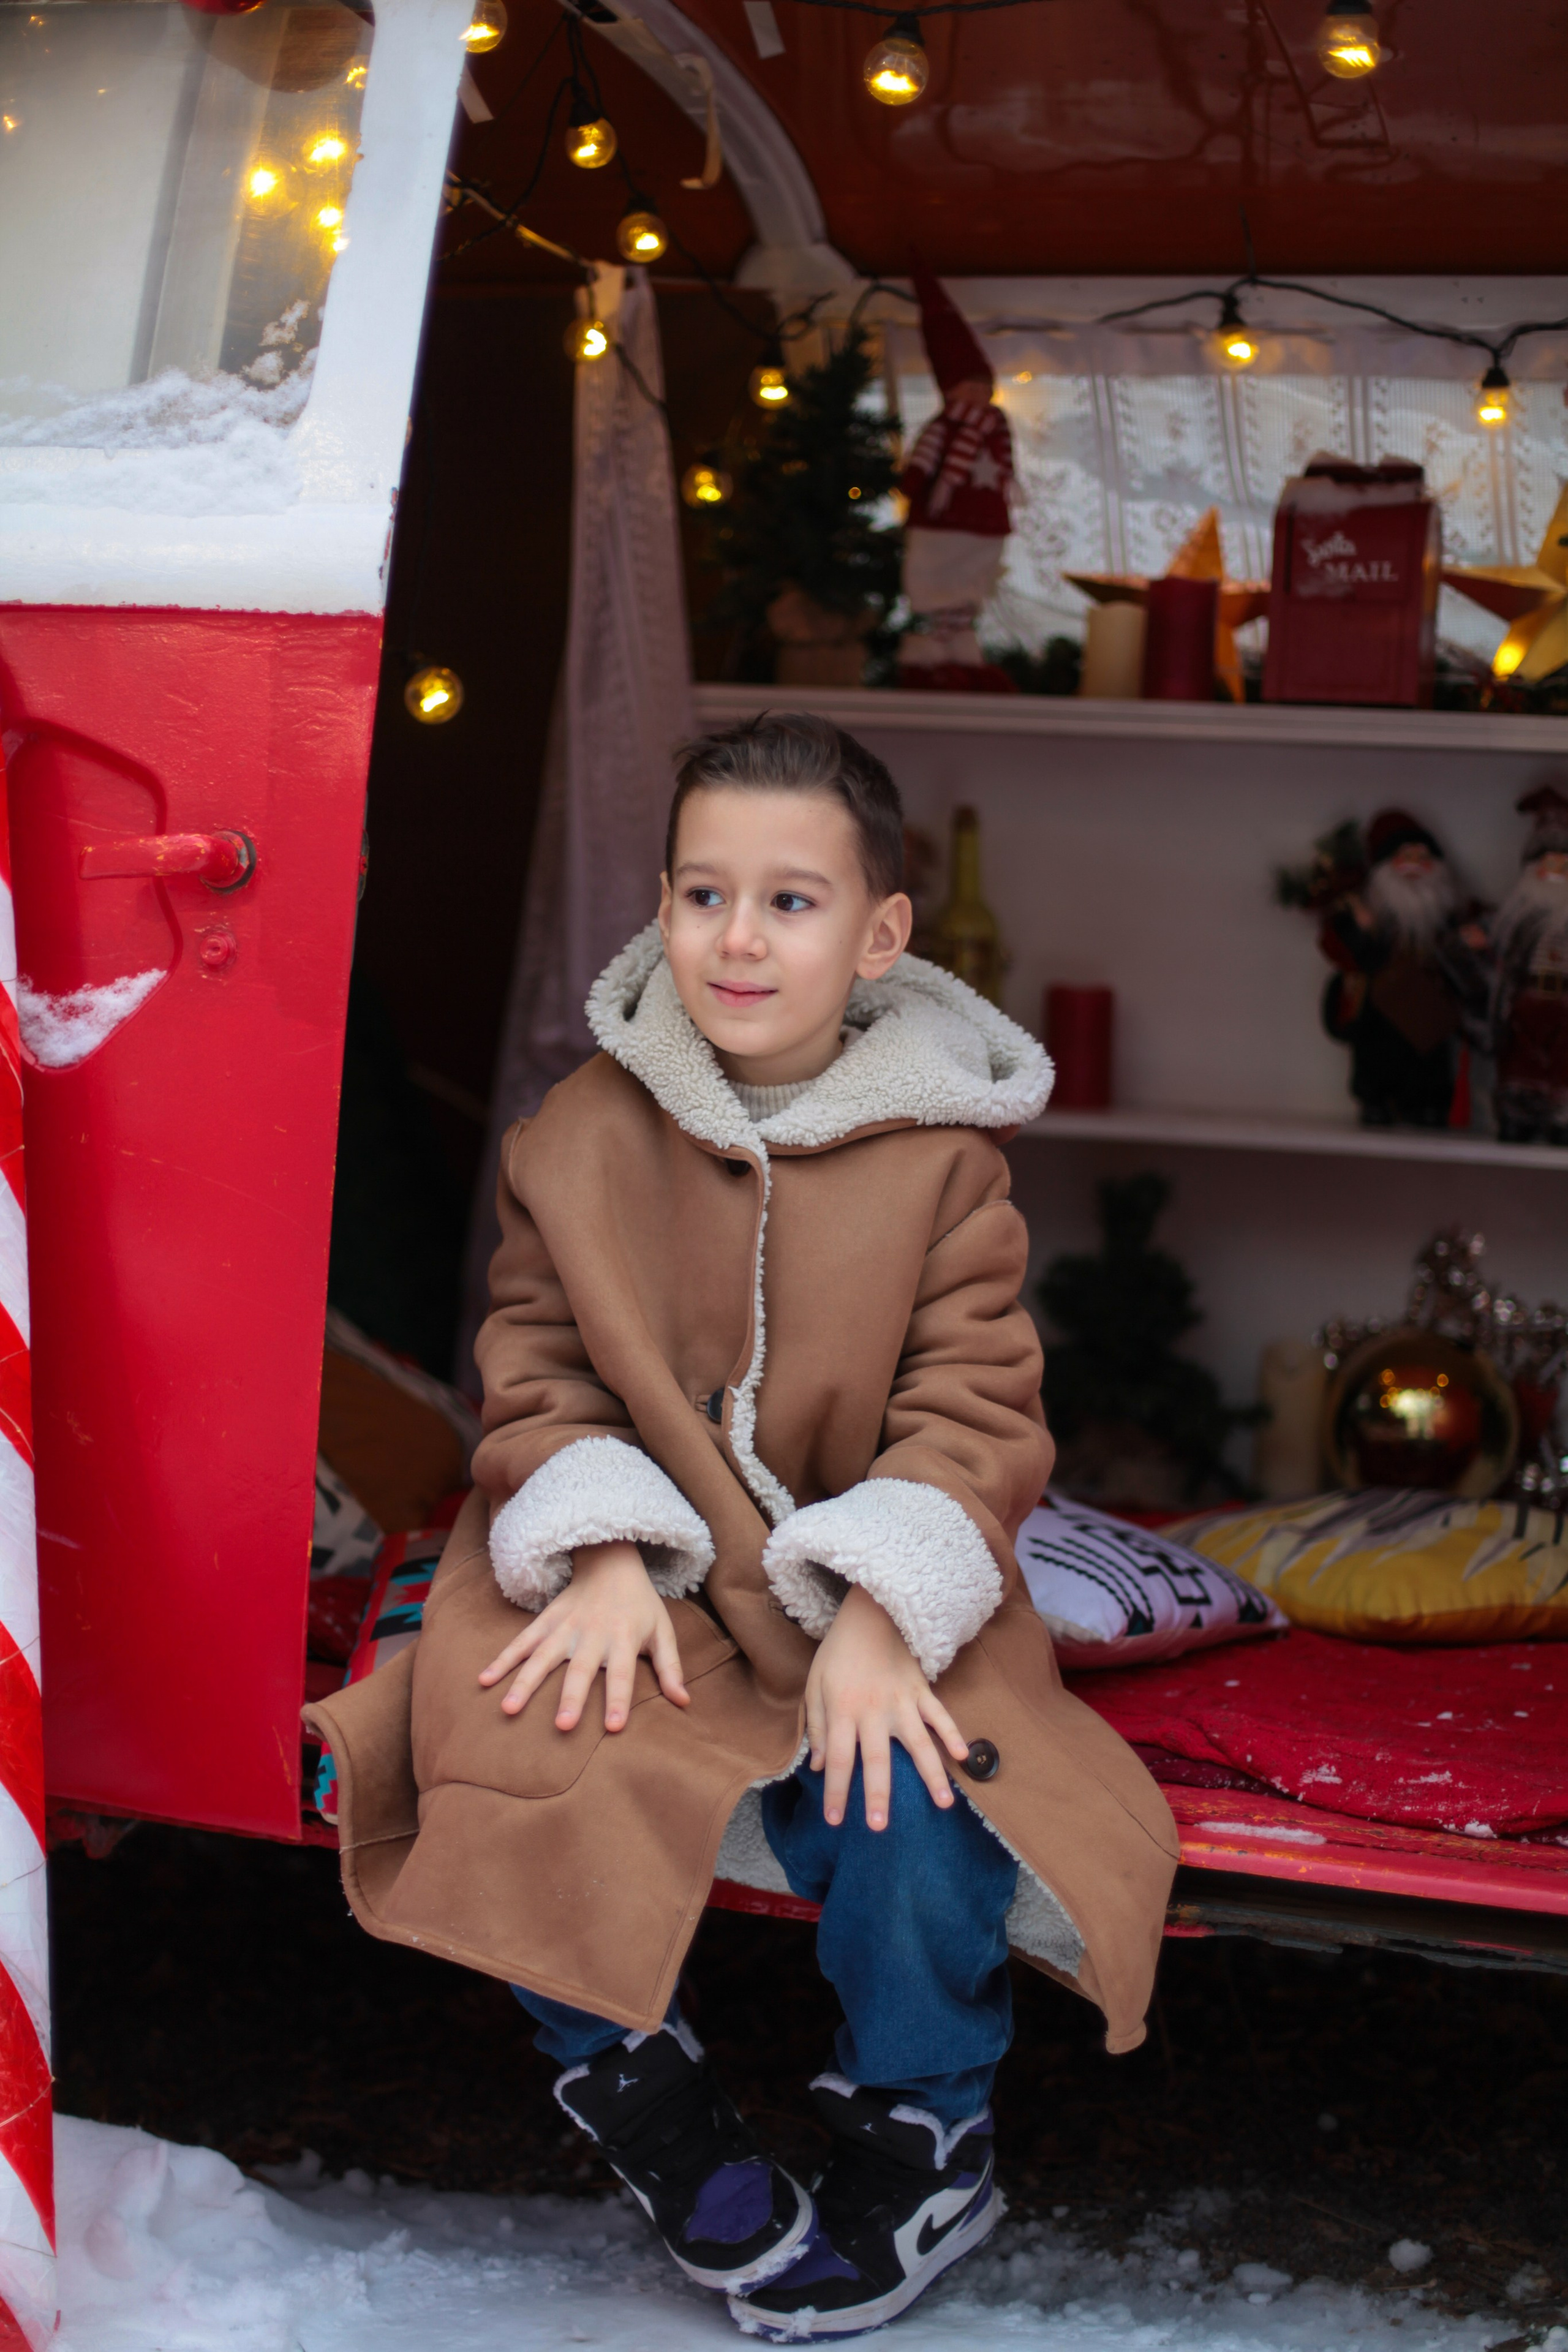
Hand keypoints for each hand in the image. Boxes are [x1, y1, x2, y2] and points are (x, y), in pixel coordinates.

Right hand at [478, 1540, 688, 1731]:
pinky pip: (521, 1641)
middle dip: (571, 1697)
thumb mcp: (662, 1630)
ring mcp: (565, 1627)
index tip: (613, 1728)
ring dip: (525, 1683)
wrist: (611, 1560)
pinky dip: (502, 1659)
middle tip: (562, 1726)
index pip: (623, 1675)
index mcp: (624, 1639)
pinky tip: (484, 1680)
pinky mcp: (546, 1621)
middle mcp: (592, 1634)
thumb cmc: (640, 1604)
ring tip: (509, 1709)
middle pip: (581, 1670)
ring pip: (542, 1657)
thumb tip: (684, 1702)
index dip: (618, 1700)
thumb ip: (670, 1667)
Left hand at [805, 1584, 969, 1833]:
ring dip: (931, 1775)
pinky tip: (962, 1755)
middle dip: (878, 1795)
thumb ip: (817, 1725)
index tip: (834, 1820)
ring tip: (943, 1805)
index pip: (838, 1759)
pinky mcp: (921, 1691)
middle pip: (876, 1759)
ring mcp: (901, 1701)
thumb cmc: (838, 1653)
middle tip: (880, 1827)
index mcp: (843, 1710)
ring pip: (918, 1743)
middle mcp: (873, 1711)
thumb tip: (818, 1765)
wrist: (870, 1613)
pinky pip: (939, 1715)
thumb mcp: (815, 1685)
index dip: (835, 1791)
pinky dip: (952, 1734)